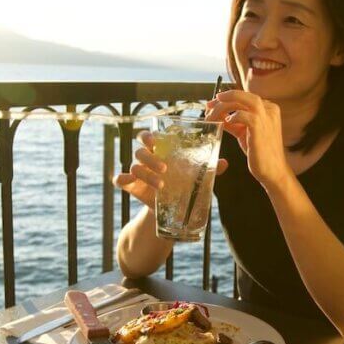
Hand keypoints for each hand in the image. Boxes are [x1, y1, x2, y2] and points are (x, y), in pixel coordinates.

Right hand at [113, 130, 227, 204]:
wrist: (170, 208)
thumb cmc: (182, 185)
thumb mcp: (195, 177)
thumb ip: (208, 169)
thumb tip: (224, 163)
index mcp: (160, 151)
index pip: (149, 136)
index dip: (150, 136)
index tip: (156, 141)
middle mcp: (146, 158)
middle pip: (141, 150)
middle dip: (150, 157)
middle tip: (165, 168)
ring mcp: (136, 172)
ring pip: (134, 165)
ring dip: (145, 174)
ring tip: (161, 185)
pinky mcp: (130, 185)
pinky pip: (119, 179)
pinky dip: (121, 179)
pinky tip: (129, 183)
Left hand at [207, 90, 292, 190]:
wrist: (272, 170)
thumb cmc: (259, 152)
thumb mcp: (244, 132)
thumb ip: (234, 122)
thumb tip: (218, 114)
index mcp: (268, 109)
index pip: (245, 97)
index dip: (227, 98)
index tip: (213, 104)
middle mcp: (269, 109)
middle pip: (242, 96)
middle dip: (223, 99)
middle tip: (209, 106)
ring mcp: (266, 117)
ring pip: (242, 101)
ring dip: (223, 106)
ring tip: (212, 115)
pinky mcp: (259, 127)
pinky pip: (242, 115)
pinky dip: (232, 117)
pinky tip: (226, 123)